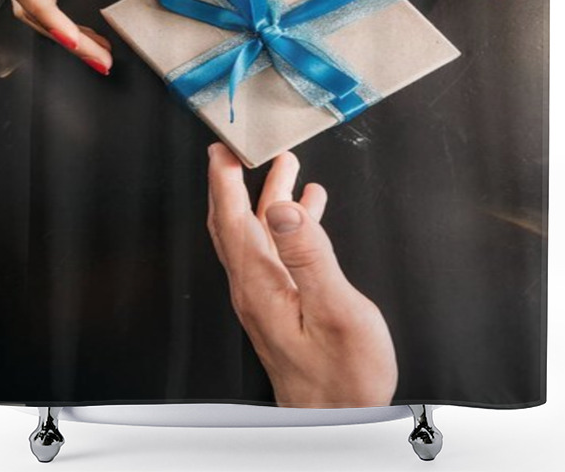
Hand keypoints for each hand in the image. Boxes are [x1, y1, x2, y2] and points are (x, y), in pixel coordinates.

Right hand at [5, 0, 137, 73]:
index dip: (48, 17)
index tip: (74, 40)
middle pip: (30, 7)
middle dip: (62, 38)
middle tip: (101, 60)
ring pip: (38, 11)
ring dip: (66, 38)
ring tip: (101, 57)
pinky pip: (51, 5)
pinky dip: (69, 27)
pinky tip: (93, 39)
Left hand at [206, 143, 397, 407]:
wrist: (339, 418)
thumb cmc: (342, 376)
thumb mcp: (335, 311)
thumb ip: (308, 256)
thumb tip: (283, 209)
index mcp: (261, 284)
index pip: (232, 219)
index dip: (224, 179)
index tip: (222, 147)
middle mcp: (255, 287)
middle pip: (234, 221)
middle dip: (233, 179)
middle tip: (238, 147)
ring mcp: (267, 294)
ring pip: (259, 231)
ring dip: (267, 195)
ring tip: (283, 163)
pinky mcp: (283, 301)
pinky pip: (279, 248)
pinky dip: (291, 219)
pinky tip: (307, 207)